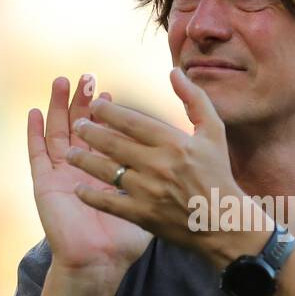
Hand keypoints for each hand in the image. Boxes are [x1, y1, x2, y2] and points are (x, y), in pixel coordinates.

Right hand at [27, 75, 151, 281]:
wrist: (100, 263)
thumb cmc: (125, 241)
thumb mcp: (149, 204)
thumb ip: (159, 180)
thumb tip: (177, 161)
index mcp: (106, 173)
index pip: (107, 135)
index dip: (109, 113)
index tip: (111, 92)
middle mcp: (83, 170)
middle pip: (81, 127)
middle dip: (84, 102)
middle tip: (87, 77)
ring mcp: (62, 175)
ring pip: (58, 133)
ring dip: (58, 107)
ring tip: (62, 82)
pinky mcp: (45, 184)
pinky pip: (37, 154)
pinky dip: (33, 133)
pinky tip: (33, 113)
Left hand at [64, 68, 270, 265]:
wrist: (224, 223)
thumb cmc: (218, 174)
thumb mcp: (214, 132)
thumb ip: (194, 99)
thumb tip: (174, 72)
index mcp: (174, 143)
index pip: (132, 121)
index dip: (108, 112)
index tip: (94, 105)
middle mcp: (159, 165)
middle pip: (113, 144)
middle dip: (90, 132)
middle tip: (77, 126)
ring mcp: (149, 192)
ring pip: (106, 171)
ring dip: (83, 160)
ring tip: (70, 153)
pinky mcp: (143, 215)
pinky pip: (109, 203)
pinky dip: (91, 195)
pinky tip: (79, 188)